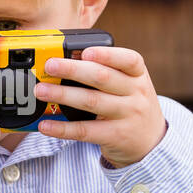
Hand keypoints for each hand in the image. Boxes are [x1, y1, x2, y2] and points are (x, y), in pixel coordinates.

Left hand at [33, 46, 166, 167]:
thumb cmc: (131, 105)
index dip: (106, 54)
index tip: (85, 52)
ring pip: (91, 102)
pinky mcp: (115, 136)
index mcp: (138, 75)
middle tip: (50, 65)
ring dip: (63, 95)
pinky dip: (63, 128)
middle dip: (73, 70)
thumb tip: (64, 61)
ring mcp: (127, 116)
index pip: (128, 59)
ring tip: (41, 90)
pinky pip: (85, 131)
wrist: (151, 141)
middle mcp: (136, 93)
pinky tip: (46, 124)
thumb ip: (106, 72)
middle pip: (103, 78)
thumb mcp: (130, 85)